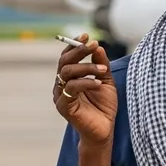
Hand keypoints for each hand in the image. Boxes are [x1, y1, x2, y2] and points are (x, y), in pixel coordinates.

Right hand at [53, 33, 117, 147]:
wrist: (104, 130)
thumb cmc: (103, 107)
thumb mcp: (106, 81)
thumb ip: (101, 64)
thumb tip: (98, 46)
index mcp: (70, 77)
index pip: (67, 57)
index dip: (75, 45)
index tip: (87, 36)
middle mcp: (61, 84)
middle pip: (64, 62)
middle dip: (79, 51)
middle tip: (93, 45)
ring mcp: (60, 95)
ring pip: (67, 73)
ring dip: (86, 67)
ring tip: (102, 70)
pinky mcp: (63, 106)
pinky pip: (71, 88)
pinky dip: (86, 83)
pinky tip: (98, 83)